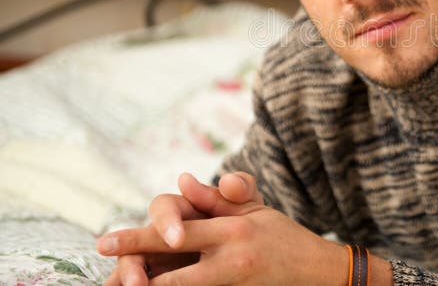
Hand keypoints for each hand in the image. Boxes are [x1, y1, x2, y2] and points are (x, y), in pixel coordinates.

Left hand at [98, 172, 350, 285]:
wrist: (317, 270)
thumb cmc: (280, 235)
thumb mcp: (254, 208)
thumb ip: (215, 197)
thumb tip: (181, 179)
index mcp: (232, 230)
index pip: (177, 233)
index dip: (138, 239)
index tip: (103, 242)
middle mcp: (230, 261)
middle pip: (170, 273)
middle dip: (133, 272)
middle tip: (106, 272)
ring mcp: (232, 285)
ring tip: (124, 283)